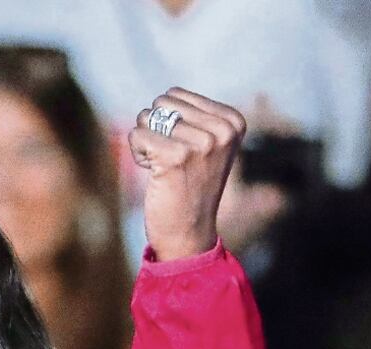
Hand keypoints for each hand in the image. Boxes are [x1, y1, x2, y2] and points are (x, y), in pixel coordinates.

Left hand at [129, 88, 245, 260]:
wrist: (188, 232)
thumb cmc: (189, 187)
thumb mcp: (207, 147)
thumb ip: (194, 118)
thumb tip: (166, 95)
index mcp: (233, 121)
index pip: (176, 95)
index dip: (168, 122)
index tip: (183, 151)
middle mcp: (222, 130)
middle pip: (161, 103)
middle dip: (155, 130)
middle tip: (171, 160)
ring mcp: (201, 143)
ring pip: (146, 117)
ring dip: (146, 143)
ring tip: (165, 167)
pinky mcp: (176, 156)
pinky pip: (137, 135)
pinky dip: (138, 153)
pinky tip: (155, 173)